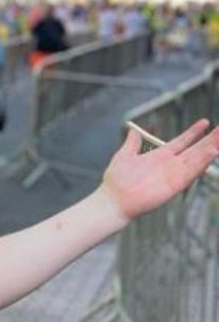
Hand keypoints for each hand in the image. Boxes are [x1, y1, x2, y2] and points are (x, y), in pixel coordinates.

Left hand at [100, 120, 218, 222]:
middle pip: (195, 149)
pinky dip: (202, 162)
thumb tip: (133, 131)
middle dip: (210, 139)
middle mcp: (170, 164)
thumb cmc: (116, 181)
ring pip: (197, 158)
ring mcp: (174, 174)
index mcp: (159, 156)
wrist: (113, 200)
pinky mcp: (175, 184)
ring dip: (210, 148)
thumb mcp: (124, 155)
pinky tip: (212, 151)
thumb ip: (132, 143)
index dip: (193, 132)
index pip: (182, 141)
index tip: (204, 121)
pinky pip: (191, 171)